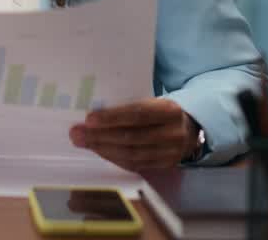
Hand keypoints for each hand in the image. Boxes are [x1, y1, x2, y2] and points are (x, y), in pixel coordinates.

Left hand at [69, 98, 198, 171]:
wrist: (190, 127)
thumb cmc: (161, 110)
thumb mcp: (153, 101)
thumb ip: (130, 106)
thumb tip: (93, 115)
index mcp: (169, 110)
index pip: (137, 114)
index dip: (112, 118)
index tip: (89, 119)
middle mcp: (172, 133)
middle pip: (132, 137)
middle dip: (100, 136)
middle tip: (77, 133)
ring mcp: (170, 152)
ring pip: (132, 154)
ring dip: (103, 149)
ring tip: (84, 142)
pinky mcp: (165, 165)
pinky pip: (135, 165)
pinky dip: (115, 158)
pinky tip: (100, 151)